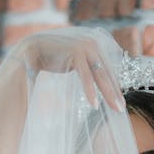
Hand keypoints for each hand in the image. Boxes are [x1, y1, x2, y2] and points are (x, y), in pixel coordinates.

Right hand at [9, 27, 124, 111]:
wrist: (32, 50)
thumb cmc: (54, 58)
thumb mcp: (76, 62)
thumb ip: (89, 66)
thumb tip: (100, 78)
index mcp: (95, 45)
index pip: (108, 69)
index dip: (114, 86)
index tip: (120, 102)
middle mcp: (93, 43)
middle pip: (107, 73)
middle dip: (115, 93)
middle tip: (121, 110)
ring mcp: (85, 46)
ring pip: (100, 75)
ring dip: (108, 94)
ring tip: (114, 109)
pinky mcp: (76, 52)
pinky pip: (86, 76)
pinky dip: (90, 91)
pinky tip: (94, 105)